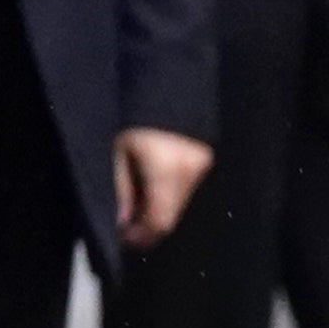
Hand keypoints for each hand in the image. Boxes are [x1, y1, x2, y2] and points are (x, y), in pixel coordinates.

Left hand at [115, 128, 211, 245]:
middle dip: (150, 225)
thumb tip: (124, 220)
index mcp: (166, 173)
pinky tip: (156, 189)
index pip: (160, 221)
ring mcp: (203, 168)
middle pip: (173, 215)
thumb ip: (124, 189)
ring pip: (182, 204)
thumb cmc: (137, 118)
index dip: (144, 236)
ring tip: (140, 205)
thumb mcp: (121, 152)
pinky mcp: (208, 161)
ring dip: (161, 210)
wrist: (169, 88)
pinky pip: (188, 189)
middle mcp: (190, 175)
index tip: (127, 239)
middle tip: (131, 225)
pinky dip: (171, 196)